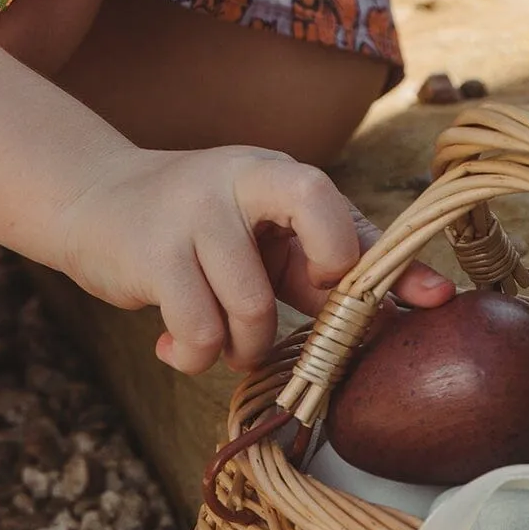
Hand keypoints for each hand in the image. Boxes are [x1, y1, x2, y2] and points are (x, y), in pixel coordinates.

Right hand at [57, 143, 453, 373]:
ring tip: (219, 338)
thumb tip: (435, 298)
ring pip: (253, 313)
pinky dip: (194, 357)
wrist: (93, 200)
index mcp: (276, 172)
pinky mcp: (151, 253)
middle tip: (283, 320)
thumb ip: (338, 257)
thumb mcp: (269, 228)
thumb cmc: (202, 227)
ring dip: (241, 348)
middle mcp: (239, 180)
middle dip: (321, 302)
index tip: (353, 300)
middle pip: (319, 251)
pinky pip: (198, 333)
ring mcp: (193, 213)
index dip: (360, 263)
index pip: (336, 205)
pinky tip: (176, 345)